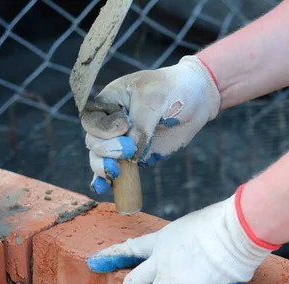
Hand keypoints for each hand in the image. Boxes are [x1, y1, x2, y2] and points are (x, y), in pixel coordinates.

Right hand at [82, 55, 220, 193]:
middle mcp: (111, 121)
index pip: (91, 119)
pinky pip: (117, 169)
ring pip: (100, 158)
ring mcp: (122, 140)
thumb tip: (132, 154)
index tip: (125, 126)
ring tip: (115, 172)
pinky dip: (108, 180)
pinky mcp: (135, 155)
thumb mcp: (154, 100)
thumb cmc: (173, 89)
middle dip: (107, 149)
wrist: (196, 99)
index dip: (103, 128)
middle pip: (94, 141)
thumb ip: (140, 126)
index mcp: (110, 101)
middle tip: (129, 149)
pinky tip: (105, 188)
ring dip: (103, 167)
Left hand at [86, 185, 279, 283]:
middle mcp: (160, 262)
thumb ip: (186, 239)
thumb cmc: (224, 222)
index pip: (130, 249)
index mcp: (162, 241)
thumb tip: (195, 247)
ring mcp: (171, 280)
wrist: (235, 229)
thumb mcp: (193, 224)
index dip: (110, 256)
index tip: (94, 262)